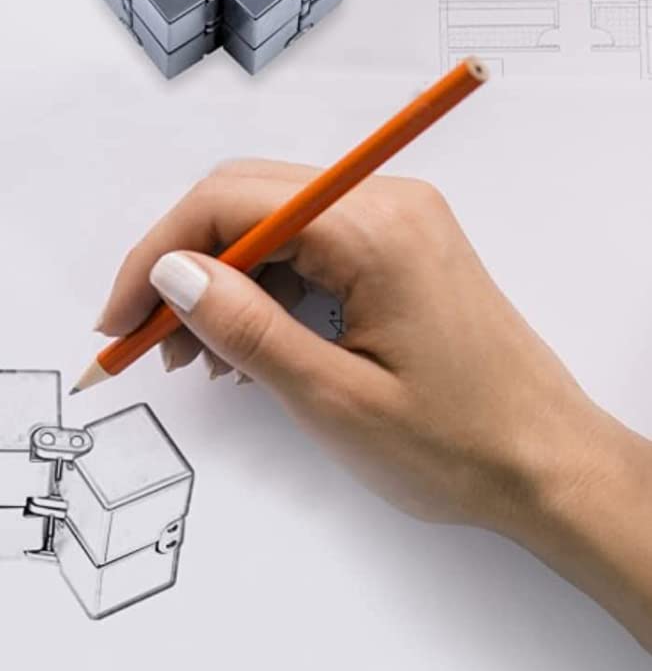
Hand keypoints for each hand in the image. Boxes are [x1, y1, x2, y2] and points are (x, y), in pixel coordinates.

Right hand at [95, 160, 614, 538]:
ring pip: (266, 226)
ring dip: (215, 282)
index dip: (156, 255)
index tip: (119, 321)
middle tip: (143, 341)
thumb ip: (247, 328)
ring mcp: (394, 223)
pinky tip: (241, 349)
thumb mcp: (334, 399)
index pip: (229, 203)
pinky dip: (258, 291)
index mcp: (374, 229)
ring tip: (192, 359)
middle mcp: (385, 204)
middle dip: (179, 267)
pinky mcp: (396, 250)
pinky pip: (302, 249)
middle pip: (242, 201)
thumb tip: (171, 274)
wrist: (551, 469)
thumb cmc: (461, 445)